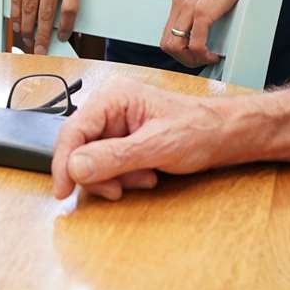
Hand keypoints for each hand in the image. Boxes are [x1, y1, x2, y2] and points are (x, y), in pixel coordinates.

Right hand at [7, 0, 107, 53]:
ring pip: (29, 7)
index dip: (66, 26)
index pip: (70, 6)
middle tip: (41, 51)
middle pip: (46, 12)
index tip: (63, 37)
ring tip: (29, 42)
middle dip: (43, 36)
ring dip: (28, 29)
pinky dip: (16, 15)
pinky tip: (18, 25)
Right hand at [51, 80, 289, 200]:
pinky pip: (109, 164)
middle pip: (80, 148)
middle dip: (100, 173)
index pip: (72, 131)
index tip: (63, 192)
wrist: (226, 135)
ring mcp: (117, 123)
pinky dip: (125, 176)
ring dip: (116, 177)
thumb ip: (113, 157)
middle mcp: (110, 107)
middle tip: (120, 189)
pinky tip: (147, 176)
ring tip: (145, 178)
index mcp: (113, 97)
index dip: (63, 163)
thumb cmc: (198, 130)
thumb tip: (74, 168)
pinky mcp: (125, 139)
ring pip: (94, 161)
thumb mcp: (156, 146)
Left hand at [159, 0, 275, 67]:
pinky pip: (196, 43)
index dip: (179, 51)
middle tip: (202, 60)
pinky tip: (215, 54)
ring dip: (192, 59)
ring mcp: (190, 7)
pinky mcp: (204, 11)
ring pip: (176, 46)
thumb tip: (206, 22)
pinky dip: (203, 54)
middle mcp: (180, 3)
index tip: (195, 54)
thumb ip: (202, 5)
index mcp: (180, 0)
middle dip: (184, 59)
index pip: (167, 34)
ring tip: (208, 58)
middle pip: (167, 44)